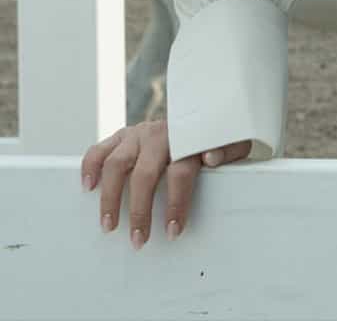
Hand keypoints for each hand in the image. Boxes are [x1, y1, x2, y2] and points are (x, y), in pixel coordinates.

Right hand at [81, 121, 250, 246]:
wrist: (199, 113)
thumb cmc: (213, 136)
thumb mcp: (231, 141)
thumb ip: (229, 150)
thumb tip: (211, 159)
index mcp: (188, 138)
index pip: (180, 173)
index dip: (176, 203)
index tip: (172, 231)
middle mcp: (160, 135)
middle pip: (145, 174)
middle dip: (140, 210)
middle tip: (139, 239)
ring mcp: (138, 133)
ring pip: (116, 164)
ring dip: (110, 198)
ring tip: (109, 226)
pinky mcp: (122, 134)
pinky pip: (99, 149)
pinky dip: (90, 167)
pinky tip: (88, 188)